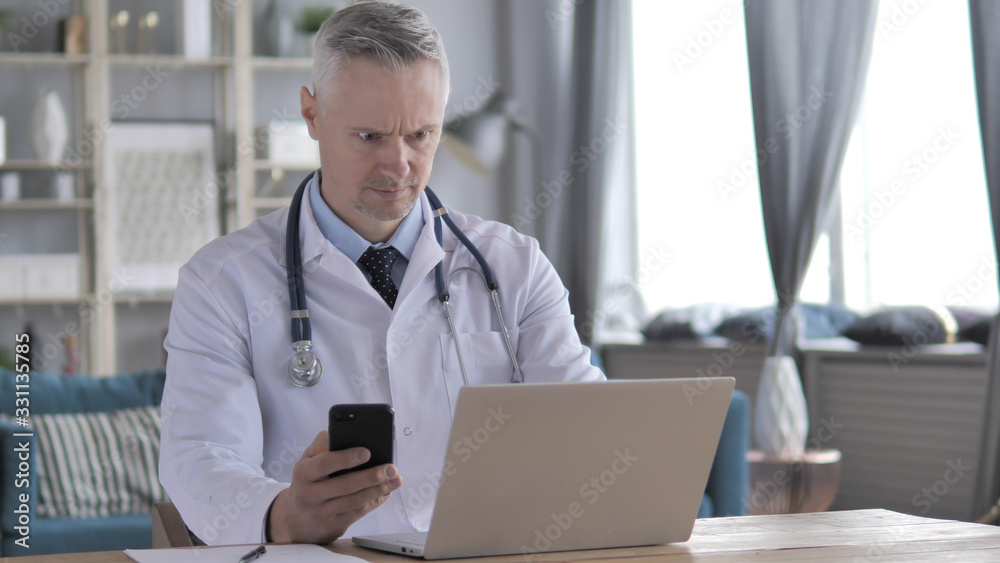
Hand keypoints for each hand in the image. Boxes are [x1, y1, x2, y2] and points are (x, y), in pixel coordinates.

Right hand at [267, 430, 401, 543]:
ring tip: (395, 479)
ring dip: (378, 489)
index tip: (367, 452)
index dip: (346, 458)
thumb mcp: (307, 460)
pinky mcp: (333, 526)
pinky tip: (386, 491)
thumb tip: (341, 432)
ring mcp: (321, 513)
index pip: (324, 463)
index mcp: (303, 473)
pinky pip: (357, 513)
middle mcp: (309, 495)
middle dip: (371, 476)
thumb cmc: (308, 481)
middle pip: (345, 485)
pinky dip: (375, 501)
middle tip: (391, 468)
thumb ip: (322, 444)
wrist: (295, 519)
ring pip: (354, 501)